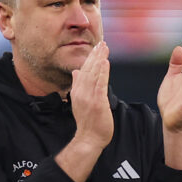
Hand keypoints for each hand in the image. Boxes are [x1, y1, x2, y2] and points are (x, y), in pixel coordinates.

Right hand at [56, 42, 113, 181]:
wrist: (89, 139)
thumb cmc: (88, 122)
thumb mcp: (80, 101)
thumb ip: (78, 85)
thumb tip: (76, 72)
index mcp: (77, 91)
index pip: (84, 71)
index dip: (90, 58)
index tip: (96, 47)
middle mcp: (81, 92)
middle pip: (88, 70)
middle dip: (95, 55)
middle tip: (102, 43)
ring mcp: (89, 97)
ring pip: (94, 74)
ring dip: (99, 60)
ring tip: (104, 48)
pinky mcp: (97, 102)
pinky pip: (100, 84)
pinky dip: (102, 72)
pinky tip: (106, 63)